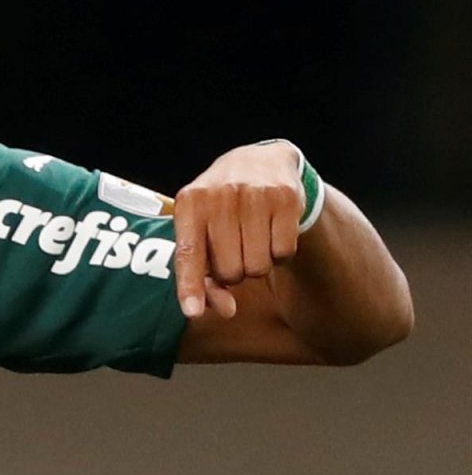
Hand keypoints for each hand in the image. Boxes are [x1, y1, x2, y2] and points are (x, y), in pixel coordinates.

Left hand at [173, 141, 303, 318]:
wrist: (261, 162)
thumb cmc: (221, 208)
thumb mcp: (201, 230)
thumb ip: (204, 275)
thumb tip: (226, 310)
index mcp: (189, 202)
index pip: (188, 253)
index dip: (190, 286)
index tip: (193, 313)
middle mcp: (219, 195)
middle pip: (230, 271)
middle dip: (234, 272)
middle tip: (235, 249)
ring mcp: (254, 194)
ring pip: (259, 267)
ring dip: (258, 264)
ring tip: (252, 238)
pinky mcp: (286, 197)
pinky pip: (284, 253)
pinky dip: (280, 253)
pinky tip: (273, 231)